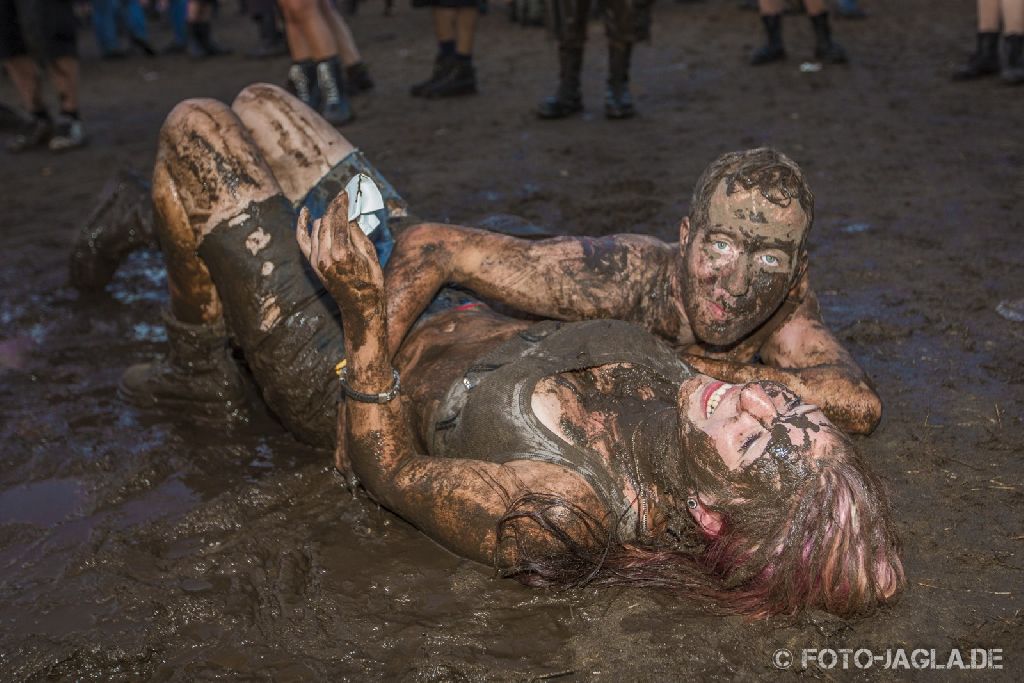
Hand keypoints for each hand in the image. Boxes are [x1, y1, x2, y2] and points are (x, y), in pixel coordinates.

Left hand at [296, 190, 384, 317]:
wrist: (361, 306)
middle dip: (334, 208)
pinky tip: (305, 213)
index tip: (345, 194)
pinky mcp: (312, 263)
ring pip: (317, 227)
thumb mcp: (370, 254)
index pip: (338, 220)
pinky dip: (302, 225)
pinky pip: (303, 240)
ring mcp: (316, 260)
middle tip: (342, 199)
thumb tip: (348, 216)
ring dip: (327, 217)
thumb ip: (356, 233)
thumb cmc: (371, 281)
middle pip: (326, 221)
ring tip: (337, 212)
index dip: (341, 204)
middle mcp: (325, 256)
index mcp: (341, 253)